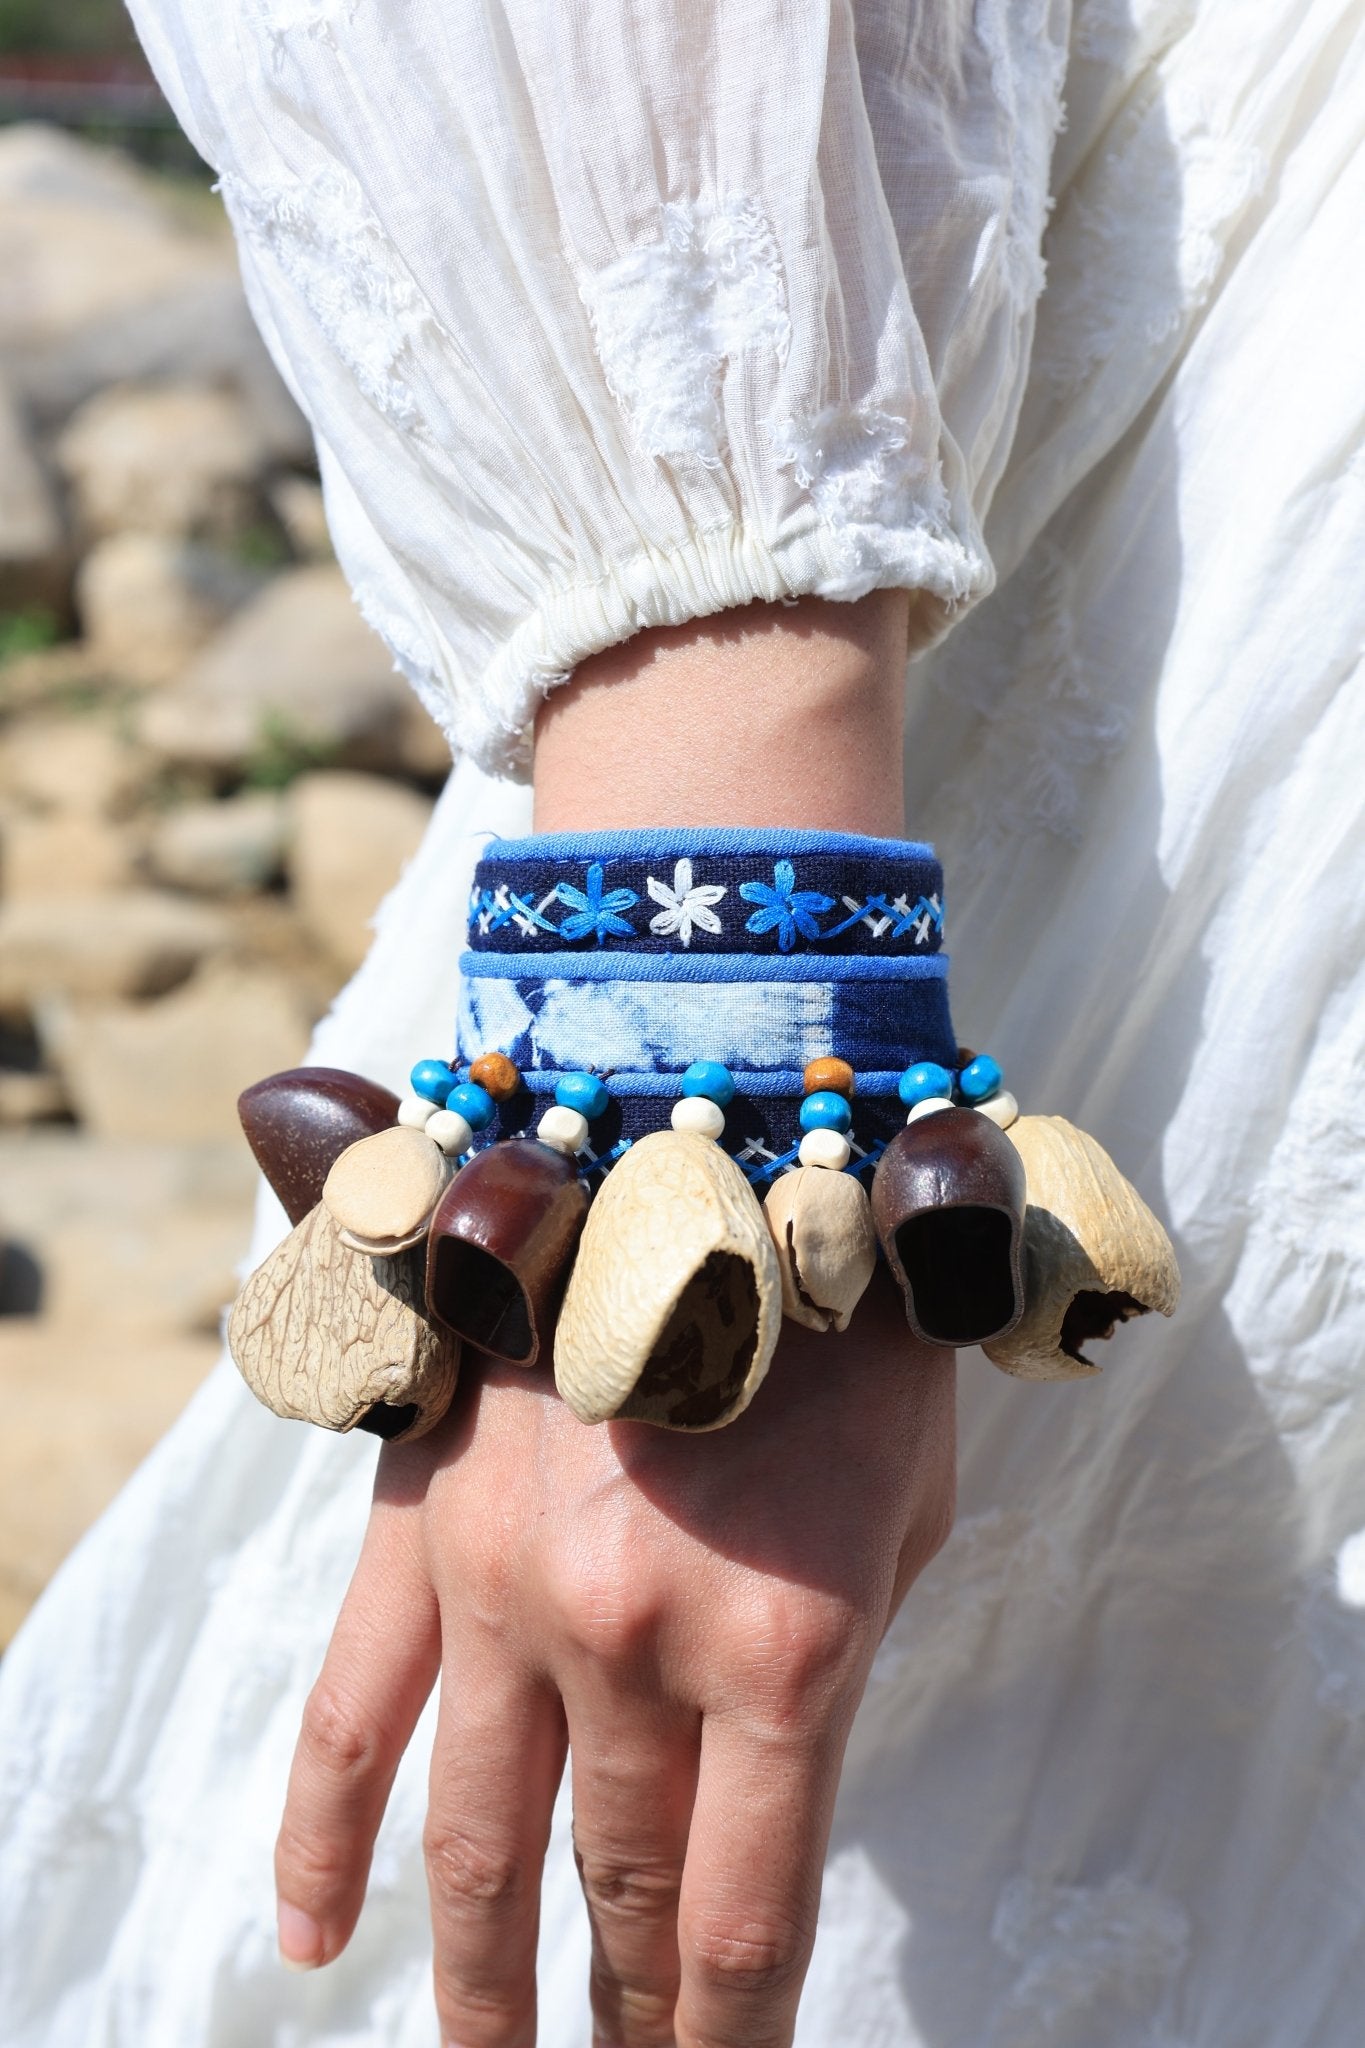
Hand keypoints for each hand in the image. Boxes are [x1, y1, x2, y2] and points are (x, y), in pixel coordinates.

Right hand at [273, 1264, 954, 2047]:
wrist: (710, 1142)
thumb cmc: (847, 1332)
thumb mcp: (908, 1510)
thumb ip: (843, 1663)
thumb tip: (772, 1788)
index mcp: (786, 1645)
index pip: (744, 1916)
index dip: (734, 2044)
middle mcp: (634, 1638)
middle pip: (622, 1892)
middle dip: (631, 2022)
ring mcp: (506, 1590)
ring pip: (478, 1844)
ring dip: (481, 1983)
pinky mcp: (421, 1530)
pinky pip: (348, 1716)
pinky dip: (320, 1841)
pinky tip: (311, 1940)